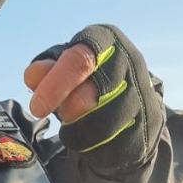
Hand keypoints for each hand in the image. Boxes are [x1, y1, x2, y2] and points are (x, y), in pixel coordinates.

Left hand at [24, 24, 164, 175]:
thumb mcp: (64, 69)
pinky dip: (93, 143)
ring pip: (102, 122)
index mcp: (106, 39)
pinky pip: (114, 141)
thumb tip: (33, 75)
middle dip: (66, 110)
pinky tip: (86, 137)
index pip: (80, 59)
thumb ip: (48, 71)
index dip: (55, 84)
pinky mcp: (149, 123)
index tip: (36, 108)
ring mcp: (143, 92)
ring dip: (77, 128)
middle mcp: (130, 61)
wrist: (130, 105)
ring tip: (70, 124)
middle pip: (91, 93)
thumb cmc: (89, 80)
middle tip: (49, 117)